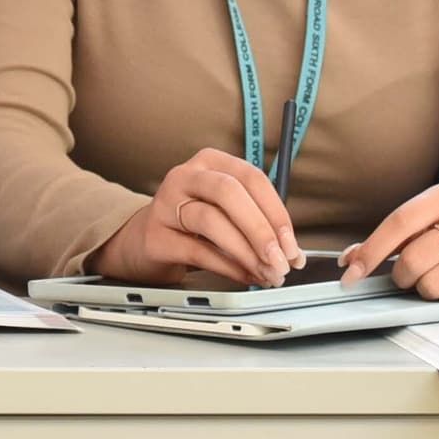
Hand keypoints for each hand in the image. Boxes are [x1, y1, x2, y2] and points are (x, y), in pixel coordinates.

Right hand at [89, 148, 298, 286]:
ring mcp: (165, 204)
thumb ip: (259, 225)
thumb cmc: (194, 224)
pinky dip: (228, 267)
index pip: (251, 178)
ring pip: (211, 221)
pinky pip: (197, 250)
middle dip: (260, 229)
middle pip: (229, 193)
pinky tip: (245, 276)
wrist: (145, 240)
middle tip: (281, 260)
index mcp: (210, 162)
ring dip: (246, 251)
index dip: (276, 212)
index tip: (291, 244)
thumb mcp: (225, 212)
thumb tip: (293, 253)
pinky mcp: (155, 235)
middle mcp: (186, 176)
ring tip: (266, 272)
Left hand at [343, 182, 438, 305]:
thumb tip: (349, 260)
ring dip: (429, 290)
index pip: (399, 223)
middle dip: (404, 277)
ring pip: (435, 285)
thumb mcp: (438, 220)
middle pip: (414, 260)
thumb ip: (396, 237)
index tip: (351, 274)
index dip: (371, 251)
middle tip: (414, 276)